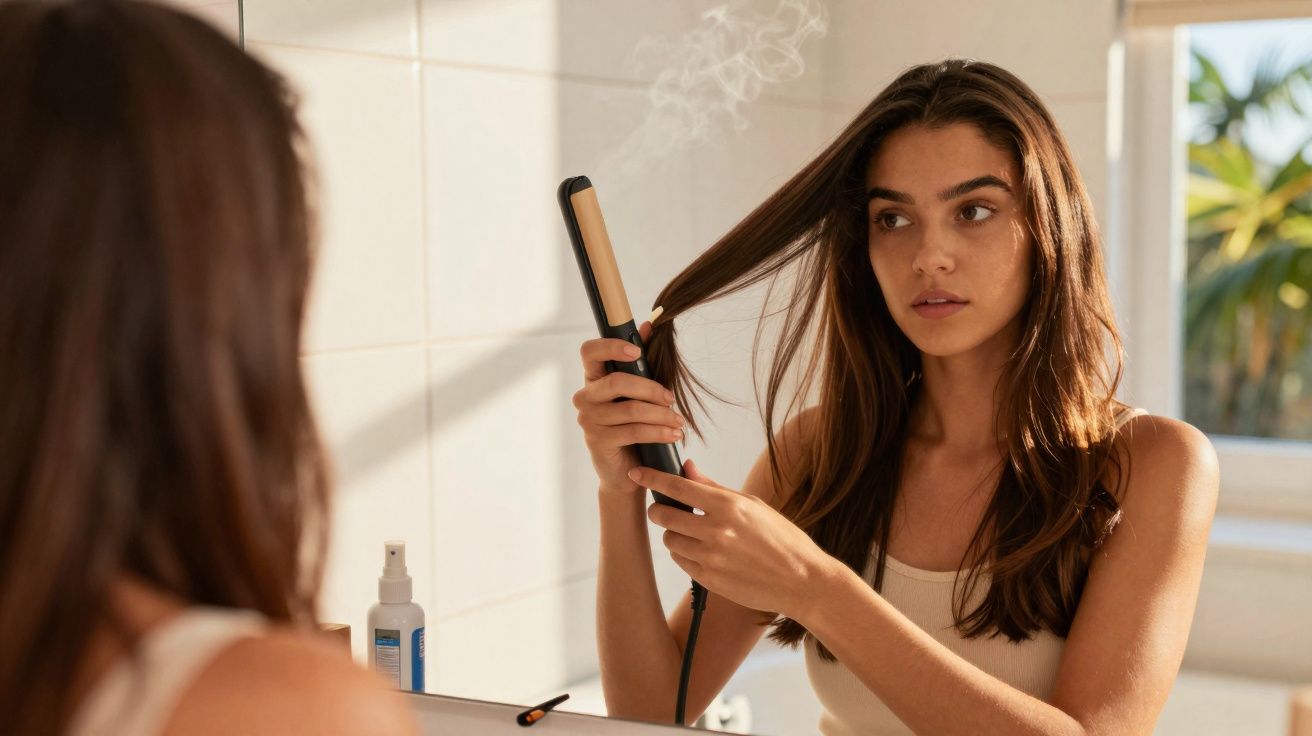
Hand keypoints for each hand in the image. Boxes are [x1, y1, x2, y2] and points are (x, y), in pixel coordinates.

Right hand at [573, 321, 685, 494]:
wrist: (625, 470)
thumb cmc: (633, 425)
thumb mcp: (640, 393)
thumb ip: (642, 362)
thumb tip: (648, 326)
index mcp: (593, 378)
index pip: (589, 351)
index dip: (611, 346)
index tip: (636, 350)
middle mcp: (585, 396)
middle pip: (617, 381)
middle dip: (651, 388)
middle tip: (672, 398)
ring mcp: (588, 419)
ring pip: (631, 409)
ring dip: (661, 415)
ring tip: (679, 422)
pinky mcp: (598, 440)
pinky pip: (633, 431)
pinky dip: (658, 432)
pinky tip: (673, 435)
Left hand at [634, 458, 841, 619]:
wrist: (801, 581)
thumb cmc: (781, 538)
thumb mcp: (752, 505)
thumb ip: (714, 488)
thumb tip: (687, 467)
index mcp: (728, 506)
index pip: (677, 487)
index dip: (651, 478)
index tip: (636, 472)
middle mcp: (716, 531)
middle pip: (663, 515)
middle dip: (660, 510)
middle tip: (667, 509)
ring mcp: (711, 557)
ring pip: (669, 539)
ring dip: (674, 533)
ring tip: (693, 533)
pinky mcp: (708, 580)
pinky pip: (680, 561)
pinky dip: (684, 553)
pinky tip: (703, 551)